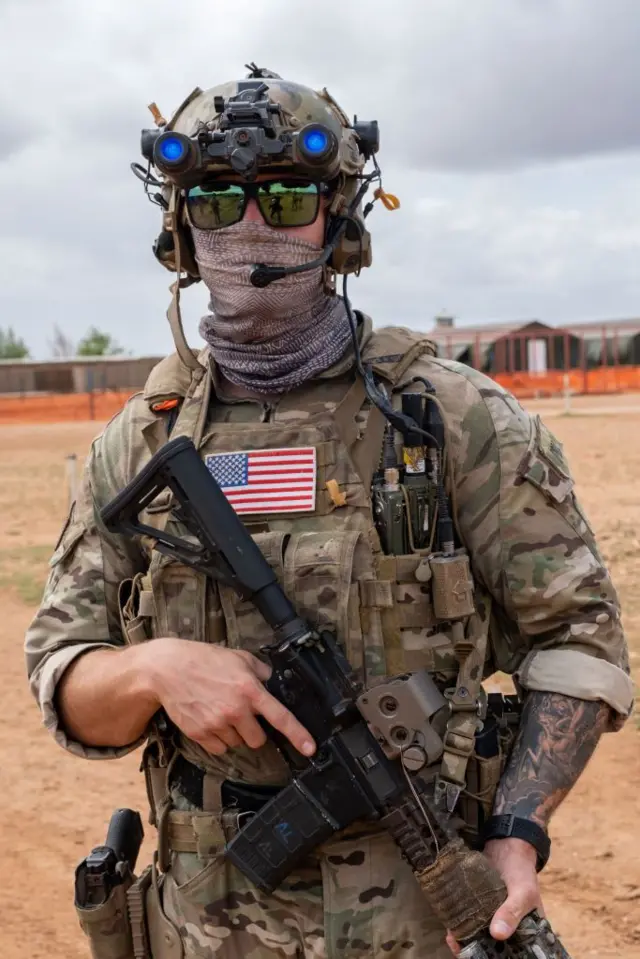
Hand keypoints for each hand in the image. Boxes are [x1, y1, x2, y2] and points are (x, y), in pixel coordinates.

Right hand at [146, 638, 315, 757]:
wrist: (168, 669)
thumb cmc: (203, 660)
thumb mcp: (238, 657)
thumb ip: (260, 671)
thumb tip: (273, 682)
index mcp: (249, 690)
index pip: (280, 717)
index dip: (298, 734)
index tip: (310, 748)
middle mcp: (235, 710)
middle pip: (258, 739)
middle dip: (253, 730)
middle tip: (241, 714)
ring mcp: (217, 724)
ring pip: (237, 743)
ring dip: (234, 733)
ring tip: (219, 711)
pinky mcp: (200, 734)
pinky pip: (219, 748)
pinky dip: (218, 739)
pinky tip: (209, 719)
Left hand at [446, 837, 543, 954]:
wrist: (506, 847)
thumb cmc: (521, 871)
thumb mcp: (522, 892)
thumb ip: (511, 912)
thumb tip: (497, 934)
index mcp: (527, 932)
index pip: (516, 953)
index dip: (499, 957)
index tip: (483, 957)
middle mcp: (510, 929)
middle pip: (495, 949)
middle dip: (478, 952)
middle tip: (460, 949)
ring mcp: (494, 919)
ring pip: (481, 938)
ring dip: (467, 941)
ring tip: (453, 939)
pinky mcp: (480, 908)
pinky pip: (471, 922)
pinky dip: (462, 927)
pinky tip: (451, 929)